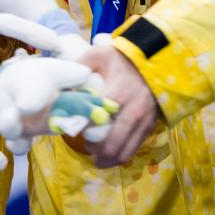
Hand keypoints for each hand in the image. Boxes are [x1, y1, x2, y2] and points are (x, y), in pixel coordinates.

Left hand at [76, 44, 158, 168]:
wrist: (154, 59)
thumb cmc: (122, 58)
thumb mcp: (98, 55)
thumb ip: (78, 67)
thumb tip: (61, 86)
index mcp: (119, 93)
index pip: (96, 120)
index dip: (82, 128)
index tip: (72, 127)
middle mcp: (134, 111)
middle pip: (111, 145)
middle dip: (95, 151)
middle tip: (86, 146)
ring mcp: (144, 122)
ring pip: (124, 153)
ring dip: (108, 159)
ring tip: (96, 157)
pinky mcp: (150, 127)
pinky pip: (134, 148)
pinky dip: (120, 154)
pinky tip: (110, 152)